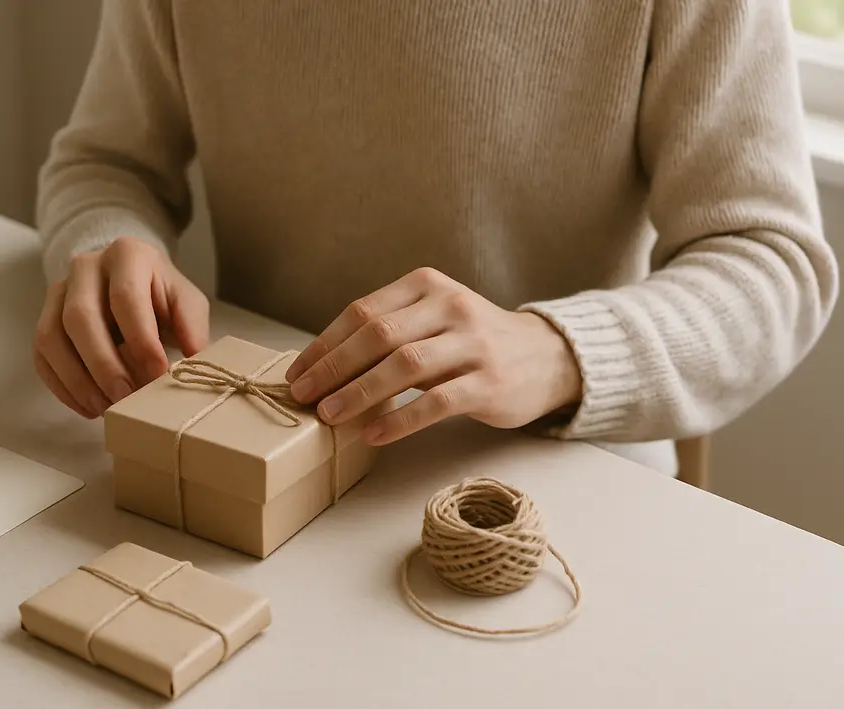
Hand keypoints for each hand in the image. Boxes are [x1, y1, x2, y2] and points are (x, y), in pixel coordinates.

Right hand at [33, 237, 209, 418]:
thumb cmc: (160, 297)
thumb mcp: (185, 302)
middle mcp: (84, 267)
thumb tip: (192, 360)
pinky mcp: (43, 319)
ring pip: (52, 337)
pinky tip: (88, 407)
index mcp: (127, 255)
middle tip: (125, 398)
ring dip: (78, 380)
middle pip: (80, 317)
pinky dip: (62, 387)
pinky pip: (41, 355)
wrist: (128, 283)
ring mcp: (57, 292)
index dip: (141, 339)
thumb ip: (192, 326)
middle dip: (104, 364)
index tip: (158, 374)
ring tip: (105, 408)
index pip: (126, 296)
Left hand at [285, 267, 581, 444]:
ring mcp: (473, 344)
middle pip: (378, 335)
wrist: (546, 357)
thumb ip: (388, 332)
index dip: (324, 344)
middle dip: (333, 367)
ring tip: (330, 416)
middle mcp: (450, 307)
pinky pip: (436, 402)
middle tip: (303, 396)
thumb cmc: (472, 342)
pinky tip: (373, 435)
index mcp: (427, 286)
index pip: (363, 312)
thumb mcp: (432, 320)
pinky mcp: (489, 382)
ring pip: (405, 365)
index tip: (297, 373)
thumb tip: (322, 366)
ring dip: (360, 392)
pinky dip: (400, 419)